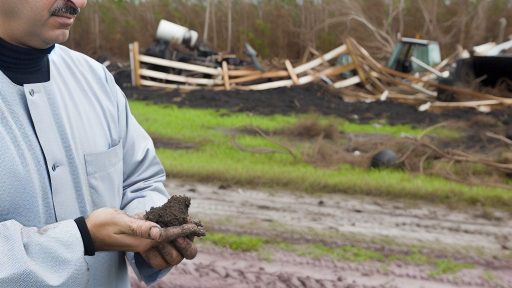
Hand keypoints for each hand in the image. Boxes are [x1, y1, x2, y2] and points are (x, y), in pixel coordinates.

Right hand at [86, 208, 203, 268]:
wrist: (86, 232)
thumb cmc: (101, 224)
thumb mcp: (120, 221)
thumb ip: (140, 226)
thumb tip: (159, 231)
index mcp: (143, 241)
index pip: (169, 235)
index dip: (184, 230)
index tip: (197, 226)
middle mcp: (145, 245)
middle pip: (172, 252)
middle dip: (184, 241)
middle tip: (192, 228)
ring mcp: (142, 245)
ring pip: (167, 249)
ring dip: (177, 240)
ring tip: (184, 228)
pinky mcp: (139, 242)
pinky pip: (159, 242)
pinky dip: (168, 236)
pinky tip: (171, 225)